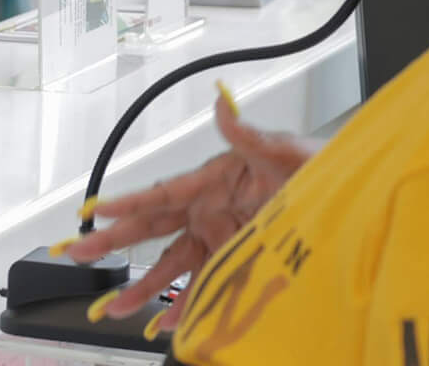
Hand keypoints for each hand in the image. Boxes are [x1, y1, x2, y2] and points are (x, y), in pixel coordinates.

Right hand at [61, 91, 312, 336]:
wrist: (348, 200)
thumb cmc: (315, 167)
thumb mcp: (284, 151)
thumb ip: (249, 134)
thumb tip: (223, 104)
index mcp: (213, 181)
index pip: (162, 194)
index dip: (129, 204)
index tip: (97, 212)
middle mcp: (209, 212)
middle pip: (153, 231)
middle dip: (114, 243)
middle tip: (80, 253)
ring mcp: (220, 241)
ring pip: (172, 266)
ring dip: (144, 287)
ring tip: (118, 307)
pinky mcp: (237, 263)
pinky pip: (206, 288)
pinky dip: (186, 307)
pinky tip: (168, 324)